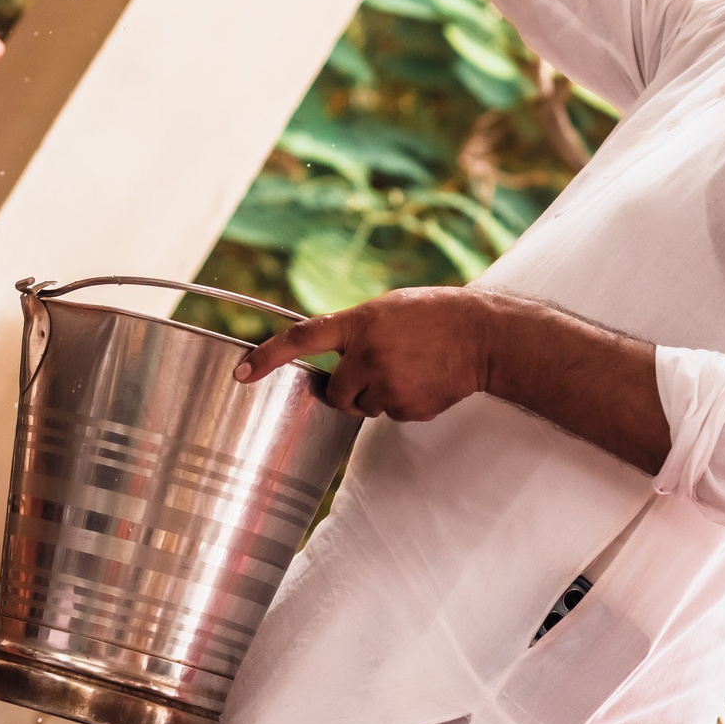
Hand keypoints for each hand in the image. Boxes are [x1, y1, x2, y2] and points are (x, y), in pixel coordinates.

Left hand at [235, 285, 497, 420]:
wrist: (483, 336)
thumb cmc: (433, 315)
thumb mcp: (387, 309)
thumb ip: (354, 330)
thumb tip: (327, 358)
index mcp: (360, 323)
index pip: (302, 338)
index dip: (267, 356)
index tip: (241, 372)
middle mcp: (368, 354)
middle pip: (335, 392)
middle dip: (348, 389)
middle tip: (378, 369)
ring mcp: (388, 384)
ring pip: (362, 407)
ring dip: (377, 395)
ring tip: (409, 370)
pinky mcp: (407, 407)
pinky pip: (388, 414)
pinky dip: (401, 403)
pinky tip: (423, 381)